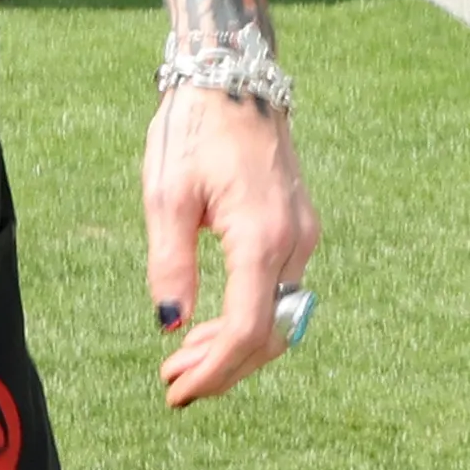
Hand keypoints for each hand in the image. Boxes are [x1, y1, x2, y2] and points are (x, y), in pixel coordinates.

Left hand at [143, 86, 316, 410]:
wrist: (234, 79)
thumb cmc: (194, 129)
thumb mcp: (166, 196)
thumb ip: (171, 264)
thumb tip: (170, 324)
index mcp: (262, 236)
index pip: (248, 329)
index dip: (215, 371)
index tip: (177, 390)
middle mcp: (295, 242)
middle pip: (268, 334)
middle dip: (222, 369)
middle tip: (173, 386)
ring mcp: (303, 236)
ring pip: (277, 317)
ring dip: (233, 349)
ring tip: (182, 363)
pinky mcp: (299, 229)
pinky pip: (279, 293)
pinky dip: (247, 319)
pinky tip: (210, 329)